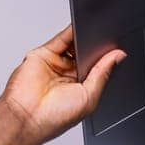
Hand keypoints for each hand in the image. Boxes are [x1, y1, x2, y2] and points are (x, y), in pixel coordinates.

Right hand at [0, 23, 126, 144]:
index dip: (108, 58)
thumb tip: (117, 57)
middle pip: (86, 54)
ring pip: (74, 44)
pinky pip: (61, 38)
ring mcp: (56, 64)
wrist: (26, 116)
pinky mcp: (44, 54)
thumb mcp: (89, 97)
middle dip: (97, 46)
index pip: (98, 68)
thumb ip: (102, 74)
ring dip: (85, 36)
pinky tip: (82, 26)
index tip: (118, 49)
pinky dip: (71, 30)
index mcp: (82, 89)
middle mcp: (68, 76)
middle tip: (109, 39)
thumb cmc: (54, 118)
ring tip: (97, 31)